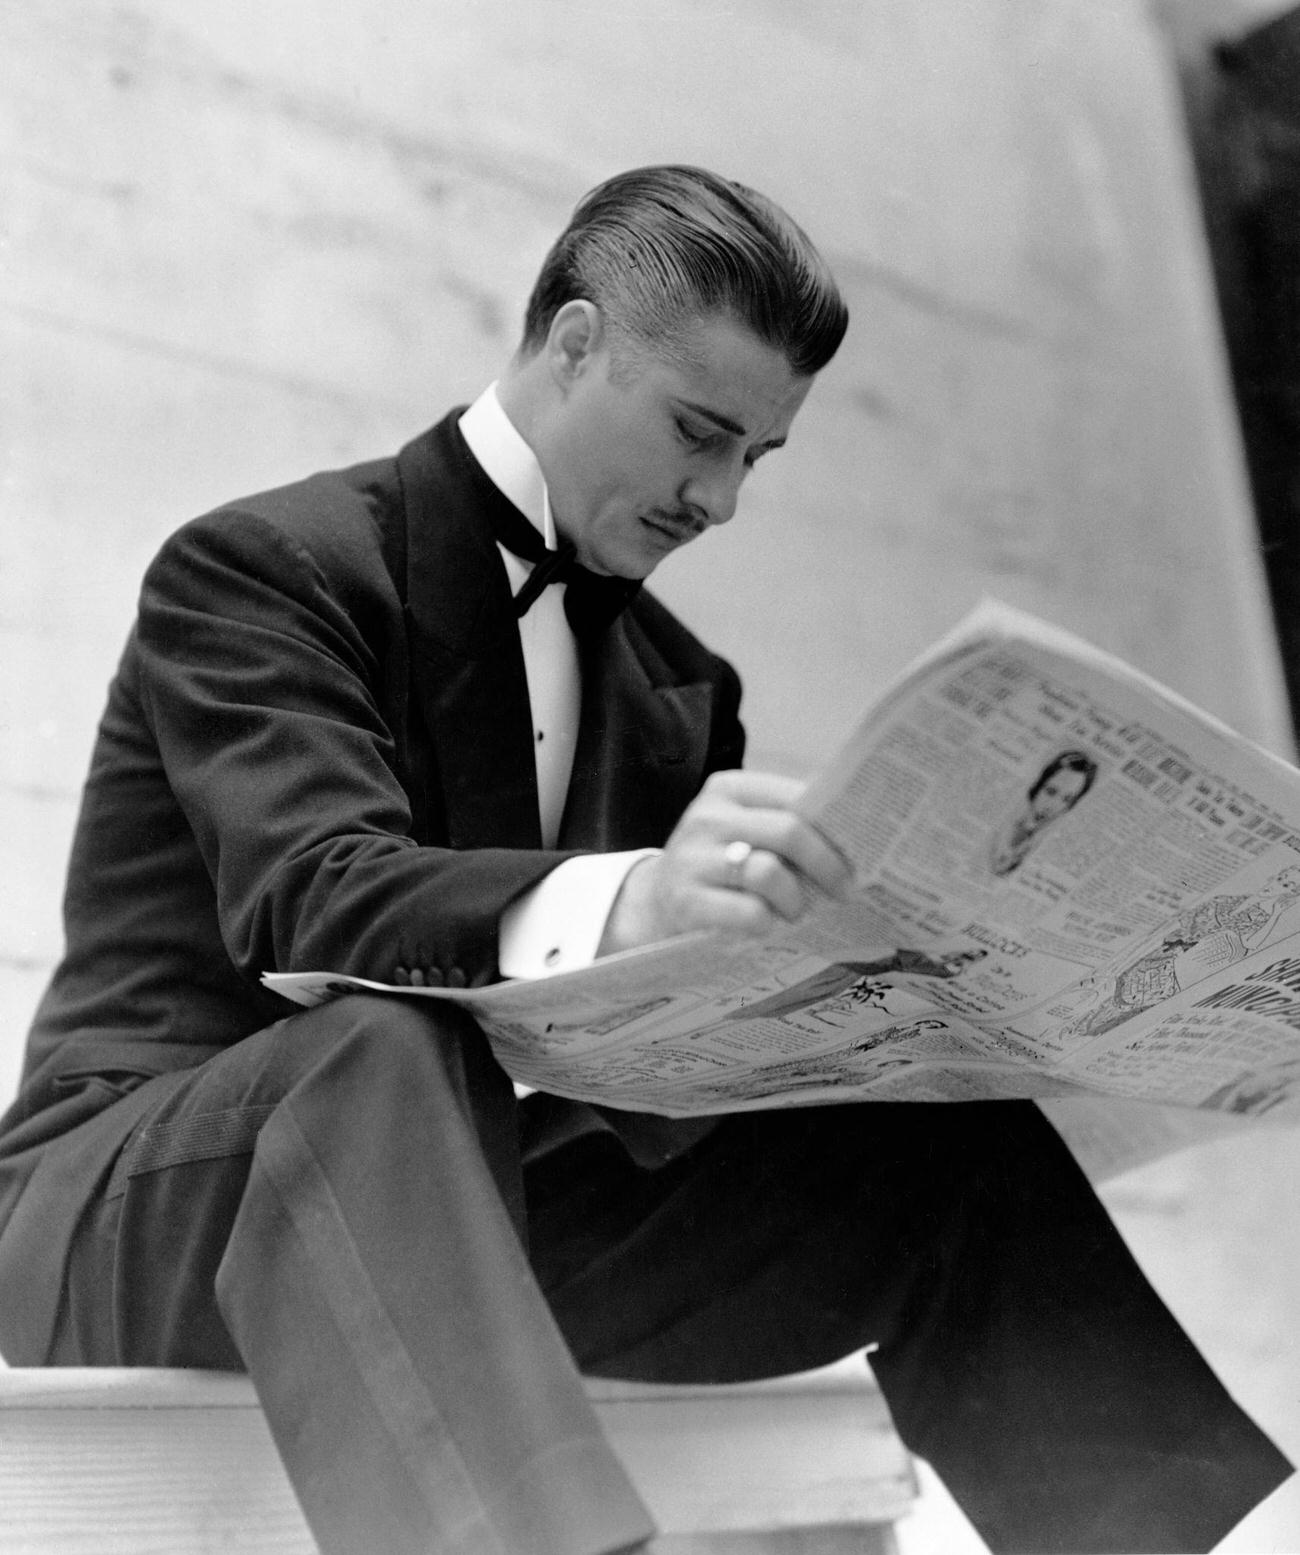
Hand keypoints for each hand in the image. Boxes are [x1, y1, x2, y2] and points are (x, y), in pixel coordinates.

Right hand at [598, 770, 851, 955]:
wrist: (653, 905)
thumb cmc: (717, 866)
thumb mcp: (742, 832)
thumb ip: (786, 823)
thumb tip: (858, 838)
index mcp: (728, 789)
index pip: (796, 795)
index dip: (835, 826)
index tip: (862, 851)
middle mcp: (707, 817)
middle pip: (789, 831)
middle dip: (828, 865)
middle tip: (846, 891)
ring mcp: (693, 859)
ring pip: (769, 873)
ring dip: (797, 901)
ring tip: (798, 913)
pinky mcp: (686, 902)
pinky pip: (749, 913)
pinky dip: (768, 924)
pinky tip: (768, 927)